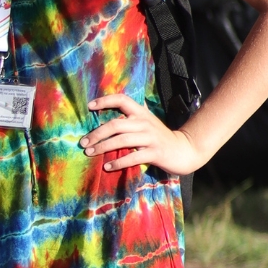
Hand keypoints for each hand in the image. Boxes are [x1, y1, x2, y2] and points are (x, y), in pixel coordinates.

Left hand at [80, 94, 202, 174]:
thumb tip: (106, 123)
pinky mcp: (154, 153)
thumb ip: (130, 120)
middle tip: (83, 143)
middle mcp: (144, 123)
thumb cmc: (160, 138)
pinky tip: (107, 166)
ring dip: (103, 147)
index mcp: (141, 113)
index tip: (90, 106)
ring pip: (121, 140)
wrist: (184, 149)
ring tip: (90, 153)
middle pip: (115, 124)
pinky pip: (133, 157)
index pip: (122, 100)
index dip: (105, 100)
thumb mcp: (146, 124)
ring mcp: (150, 138)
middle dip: (96, 133)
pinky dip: (118, 162)